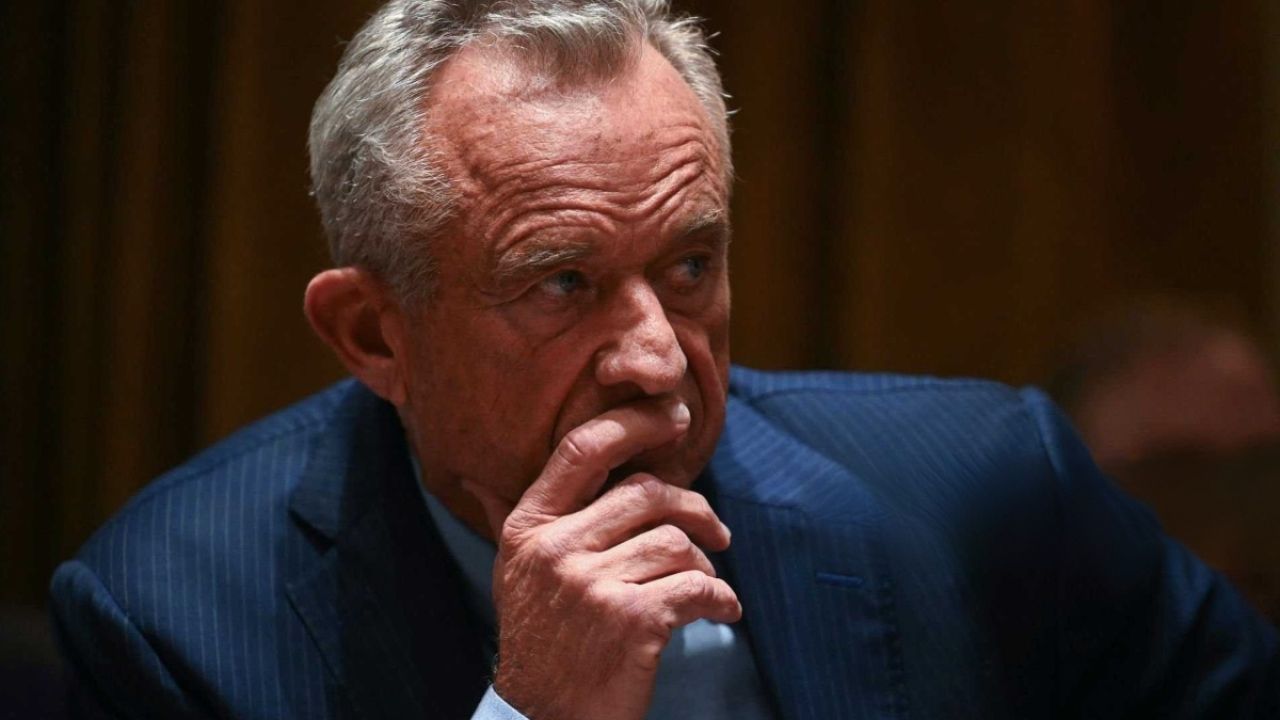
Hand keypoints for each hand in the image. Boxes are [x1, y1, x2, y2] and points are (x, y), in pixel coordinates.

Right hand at [467, 397, 740, 719]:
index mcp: (528, 528)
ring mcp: (591, 584)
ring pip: (676, 541)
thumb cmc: (543, 646)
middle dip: (693, 506)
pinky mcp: (630, 619)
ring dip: (704, 561)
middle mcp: (555, 549)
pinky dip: (720, 597)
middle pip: (645, 492)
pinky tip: (722, 610)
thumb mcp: (520, 576)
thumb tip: (518, 480)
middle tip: (718, 528)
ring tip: (705, 582)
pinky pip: (697, 585)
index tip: (674, 416)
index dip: (634, 423)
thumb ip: (530, 523)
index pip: (582, 450)